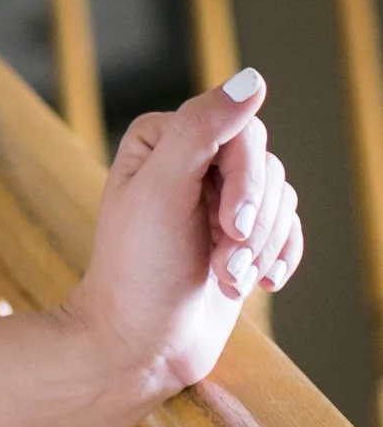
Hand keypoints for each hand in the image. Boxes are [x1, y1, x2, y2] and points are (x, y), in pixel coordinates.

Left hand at [63, 70, 302, 423]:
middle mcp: (192, 160)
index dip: (245, 179)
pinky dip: (279, 256)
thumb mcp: (162, 190)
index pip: (239, 131)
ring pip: (279, 200)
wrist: (138, 346)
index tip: (231, 227)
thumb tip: (252, 79)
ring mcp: (218, 200)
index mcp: (164, 137)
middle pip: (265, 168)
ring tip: (226, 281)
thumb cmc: (138, 270)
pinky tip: (262, 283)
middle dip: (251, 224)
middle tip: (226, 265)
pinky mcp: (239, 237)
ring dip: (259, 249)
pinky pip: (288, 229)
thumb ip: (202, 129)